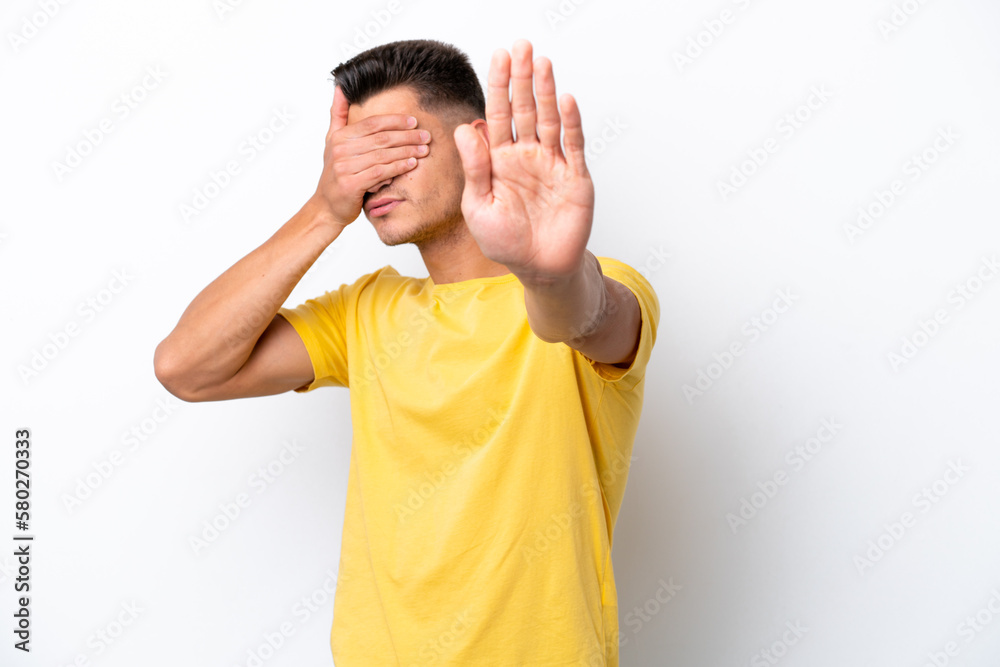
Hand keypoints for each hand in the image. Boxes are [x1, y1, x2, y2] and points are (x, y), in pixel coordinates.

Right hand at [313, 85, 430, 226]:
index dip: (395, 121)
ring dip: (407, 151)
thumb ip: (338, 114)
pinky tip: (411, 164)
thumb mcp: (333, 141)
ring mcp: (344, 168)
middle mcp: (341, 150)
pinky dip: (398, 167)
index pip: (373, 124)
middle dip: (407, 136)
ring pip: (383, 155)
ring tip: (424, 149)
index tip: (414, 121)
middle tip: (426, 136)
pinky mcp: (351, 185)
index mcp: (340, 137)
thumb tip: (340, 87)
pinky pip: (380, 172)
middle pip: (381, 139)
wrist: (327, 205)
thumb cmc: (335, 173)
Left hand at [454, 39, 594, 285]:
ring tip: (541, 63)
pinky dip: (569, 123)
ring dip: (545, 92)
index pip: (497, 115)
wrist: (539, 269)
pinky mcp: (574, 178)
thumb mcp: (478, 207)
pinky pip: (572, 146)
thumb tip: (464, 129)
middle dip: (522, 78)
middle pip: (524, 109)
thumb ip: (474, 168)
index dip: (498, 86)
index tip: (498, 57)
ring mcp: (551, 164)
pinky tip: (564, 100)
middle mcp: (526, 156)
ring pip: (548, 120)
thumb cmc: (505, 242)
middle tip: (521, 47)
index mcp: (499, 161)